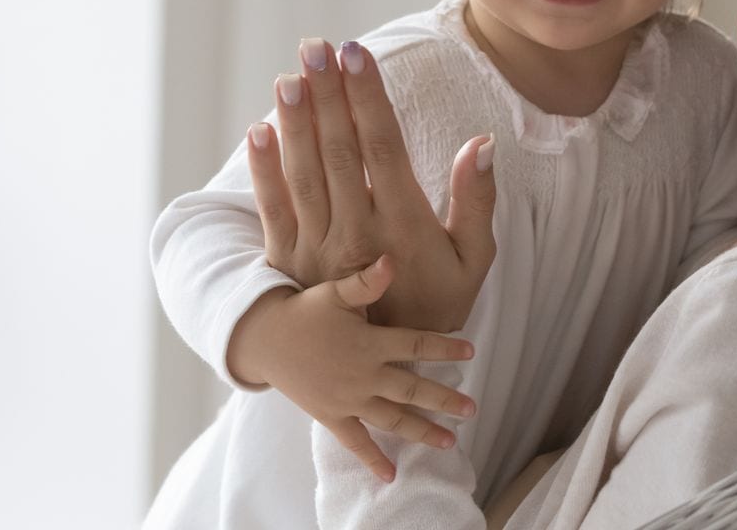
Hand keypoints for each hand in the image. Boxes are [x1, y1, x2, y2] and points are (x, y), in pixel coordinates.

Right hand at [226, 255, 479, 482]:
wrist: (265, 340)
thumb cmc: (304, 312)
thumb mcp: (335, 292)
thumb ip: (367, 283)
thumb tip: (392, 261)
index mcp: (369, 343)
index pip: (416, 345)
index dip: (445, 348)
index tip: (471, 352)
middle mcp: (363, 375)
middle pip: (412, 390)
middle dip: (445, 400)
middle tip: (472, 409)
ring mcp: (348, 400)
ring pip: (393, 419)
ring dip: (422, 431)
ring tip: (450, 442)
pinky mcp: (332, 416)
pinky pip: (356, 442)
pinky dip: (373, 459)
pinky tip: (391, 475)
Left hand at [248, 38, 497, 331]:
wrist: (386, 369)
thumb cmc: (438, 302)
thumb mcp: (474, 259)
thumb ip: (475, 200)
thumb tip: (482, 141)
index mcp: (403, 225)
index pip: (382, 147)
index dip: (367, 98)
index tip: (356, 54)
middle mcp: (356, 234)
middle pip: (338, 150)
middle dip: (327, 95)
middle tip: (315, 46)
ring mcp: (318, 249)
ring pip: (303, 175)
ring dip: (294, 123)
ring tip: (290, 76)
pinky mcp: (289, 262)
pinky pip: (274, 210)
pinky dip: (264, 170)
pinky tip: (258, 131)